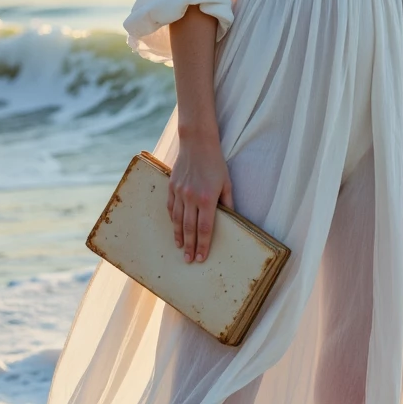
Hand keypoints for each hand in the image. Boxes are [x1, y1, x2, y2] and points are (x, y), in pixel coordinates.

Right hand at [167, 134, 232, 262]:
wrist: (197, 143)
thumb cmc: (215, 163)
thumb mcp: (227, 183)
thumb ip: (227, 202)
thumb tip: (232, 219)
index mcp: (207, 199)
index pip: (205, 228)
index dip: (203, 245)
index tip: (201, 257)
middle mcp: (191, 198)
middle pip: (189, 228)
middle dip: (190, 246)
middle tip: (189, 260)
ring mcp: (179, 192)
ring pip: (177, 220)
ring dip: (178, 236)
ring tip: (180, 248)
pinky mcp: (171, 187)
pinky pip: (170, 207)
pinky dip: (172, 220)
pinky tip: (174, 228)